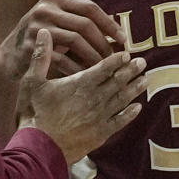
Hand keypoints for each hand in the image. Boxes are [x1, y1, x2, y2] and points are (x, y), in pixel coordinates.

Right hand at [0, 0, 124, 80]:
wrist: (10, 57)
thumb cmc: (43, 42)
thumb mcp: (59, 23)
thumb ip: (81, 22)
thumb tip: (117, 33)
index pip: (89, 7)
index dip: (109, 23)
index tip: (123, 40)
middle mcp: (44, 8)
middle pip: (84, 24)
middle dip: (103, 42)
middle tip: (115, 59)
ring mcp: (36, 26)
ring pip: (75, 40)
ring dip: (92, 56)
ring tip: (104, 68)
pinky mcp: (31, 46)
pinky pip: (62, 58)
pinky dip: (77, 68)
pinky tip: (87, 77)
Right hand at [18, 29, 144, 163]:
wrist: (39, 147)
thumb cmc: (33, 113)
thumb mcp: (32, 82)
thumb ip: (41, 56)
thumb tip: (43, 31)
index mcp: (80, 83)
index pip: (104, 67)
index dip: (116, 59)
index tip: (126, 53)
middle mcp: (95, 98)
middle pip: (118, 81)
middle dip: (131, 70)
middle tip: (142, 62)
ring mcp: (100, 117)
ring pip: (123, 99)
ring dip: (135, 88)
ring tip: (145, 79)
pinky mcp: (100, 134)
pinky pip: (120, 121)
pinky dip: (130, 114)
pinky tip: (138, 107)